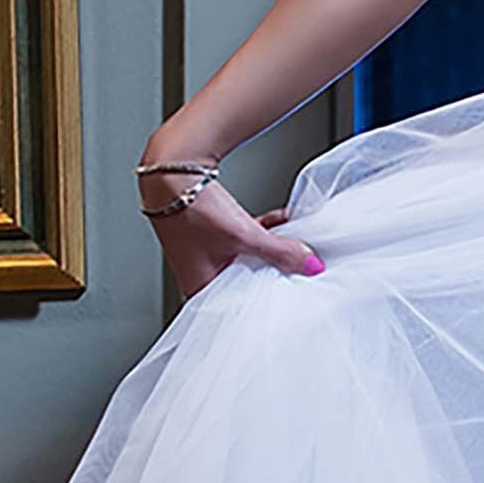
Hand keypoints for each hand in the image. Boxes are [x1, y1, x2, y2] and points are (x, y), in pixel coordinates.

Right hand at [144, 179, 325, 301]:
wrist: (172, 173)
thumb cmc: (191, 211)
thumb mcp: (245, 236)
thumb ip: (281, 252)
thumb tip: (311, 265)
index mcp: (201, 290)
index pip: (242, 309)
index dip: (269, 302)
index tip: (294, 295)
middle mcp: (202, 276)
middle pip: (251, 284)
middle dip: (277, 274)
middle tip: (301, 270)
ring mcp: (209, 256)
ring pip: (251, 260)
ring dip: (273, 250)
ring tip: (295, 243)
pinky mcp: (215, 236)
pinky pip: (246, 242)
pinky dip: (263, 234)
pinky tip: (282, 223)